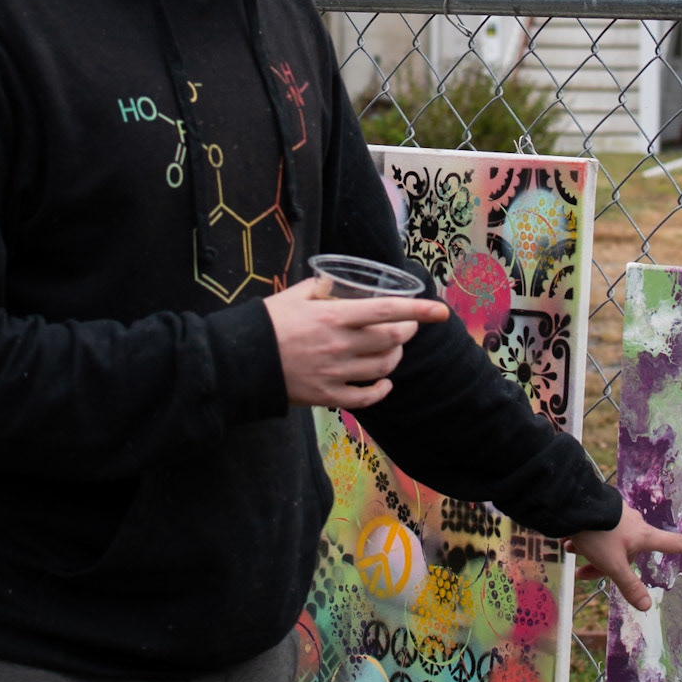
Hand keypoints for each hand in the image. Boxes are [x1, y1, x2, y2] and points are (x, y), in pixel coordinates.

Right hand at [264, 275, 449, 409]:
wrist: (240, 361)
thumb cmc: (267, 323)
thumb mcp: (294, 295)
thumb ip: (322, 288)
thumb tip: (340, 284)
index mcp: (333, 316)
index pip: (388, 310)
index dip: (419, 310)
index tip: (441, 310)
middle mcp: (340, 345)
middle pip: (393, 340)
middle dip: (409, 331)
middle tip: (408, 326)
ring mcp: (335, 373)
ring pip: (384, 368)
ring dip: (395, 356)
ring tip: (392, 348)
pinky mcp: (327, 395)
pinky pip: (367, 398)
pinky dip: (382, 390)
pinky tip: (383, 383)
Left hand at [568, 504, 681, 612]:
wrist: (573, 504)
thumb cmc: (599, 534)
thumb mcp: (614, 564)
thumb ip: (630, 586)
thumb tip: (648, 607)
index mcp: (644, 536)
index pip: (676, 544)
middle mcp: (636, 525)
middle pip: (628, 554)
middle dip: (607, 565)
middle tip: (584, 571)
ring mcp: (620, 517)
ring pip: (610, 544)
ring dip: (591, 554)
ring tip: (572, 551)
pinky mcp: (605, 513)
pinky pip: (599, 534)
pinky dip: (585, 542)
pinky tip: (569, 543)